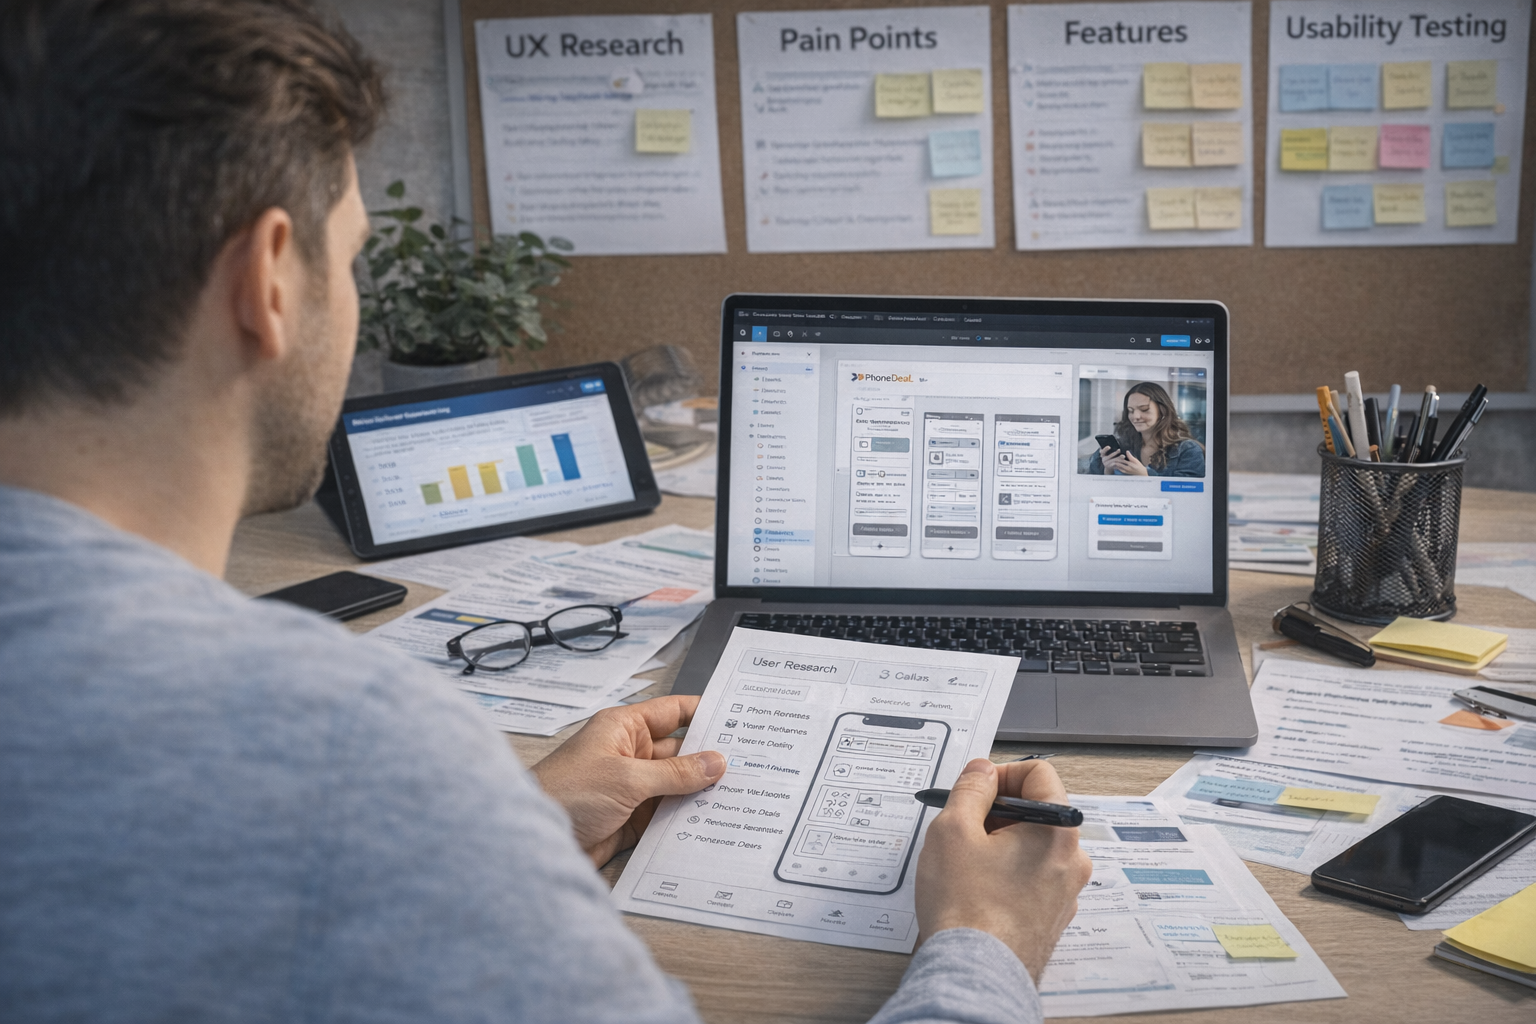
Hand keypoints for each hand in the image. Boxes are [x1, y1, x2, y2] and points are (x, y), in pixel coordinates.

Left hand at [532, 695, 725, 866]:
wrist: (534, 842)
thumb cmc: (565, 794)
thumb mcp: (627, 779)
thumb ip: (675, 773)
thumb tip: (714, 763)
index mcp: (624, 729)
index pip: (673, 712)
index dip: (704, 713)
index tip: (736, 717)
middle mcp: (629, 754)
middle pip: (679, 752)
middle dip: (708, 760)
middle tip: (748, 765)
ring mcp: (631, 788)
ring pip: (676, 786)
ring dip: (699, 793)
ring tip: (738, 795)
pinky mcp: (631, 819)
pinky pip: (666, 814)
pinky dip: (685, 818)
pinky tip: (710, 822)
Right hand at [913, 759, 1092, 981]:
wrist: (975, 972)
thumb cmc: (967, 907)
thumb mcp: (953, 830)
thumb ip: (971, 789)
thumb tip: (982, 771)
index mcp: (1057, 830)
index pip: (1039, 773)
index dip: (1001, 773)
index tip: (976, 788)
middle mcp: (1072, 860)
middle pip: (1037, 810)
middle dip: (998, 811)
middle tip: (964, 827)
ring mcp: (1065, 891)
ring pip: (1033, 845)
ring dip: (1001, 843)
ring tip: (967, 862)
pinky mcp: (1051, 915)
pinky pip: (1032, 876)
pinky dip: (1007, 871)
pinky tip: (978, 887)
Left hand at [1102, 447, 1147, 475]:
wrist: (1141, 473)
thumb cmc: (1139, 466)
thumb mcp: (1136, 460)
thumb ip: (1130, 456)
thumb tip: (1127, 451)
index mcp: (1130, 465)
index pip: (1122, 460)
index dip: (1118, 457)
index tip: (1114, 453)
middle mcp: (1126, 469)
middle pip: (1118, 464)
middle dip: (1114, 460)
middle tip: (1109, 457)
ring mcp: (1125, 471)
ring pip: (1118, 467)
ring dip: (1114, 464)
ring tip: (1110, 460)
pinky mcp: (1124, 472)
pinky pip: (1118, 469)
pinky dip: (1116, 466)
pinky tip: (1113, 464)